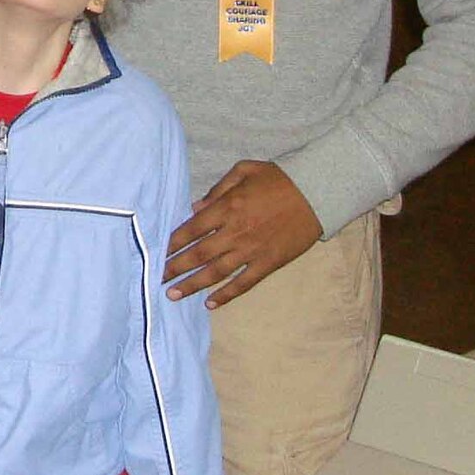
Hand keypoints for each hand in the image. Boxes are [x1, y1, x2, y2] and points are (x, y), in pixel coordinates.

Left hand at [164, 160, 321, 307]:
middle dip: (174, 267)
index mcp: (227, 207)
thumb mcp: (244, 170)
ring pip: (215, 272)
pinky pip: (243, 283)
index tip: (159, 251)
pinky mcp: (269, 263)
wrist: (317, 192)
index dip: (172, 242)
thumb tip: (195, 208)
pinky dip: (226, 295)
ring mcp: (252, 250)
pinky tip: (210, 303)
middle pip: (197, 254)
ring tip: (173, 294)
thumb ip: (217, 189)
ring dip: (192, 285)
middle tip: (157, 278)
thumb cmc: (279, 178)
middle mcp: (235, 231)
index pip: (190, 229)